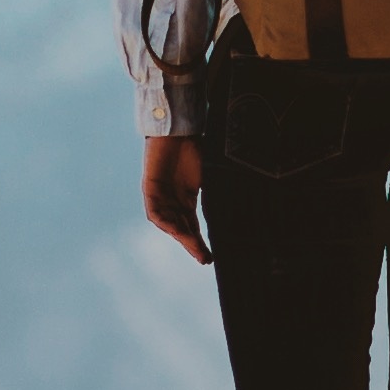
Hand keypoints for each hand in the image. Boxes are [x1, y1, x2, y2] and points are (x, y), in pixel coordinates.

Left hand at [142, 134, 209, 261]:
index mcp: (187, 199)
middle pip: (182, 229)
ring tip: (193, 246)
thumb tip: (239, 205)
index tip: (211, 257)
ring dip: (180, 236)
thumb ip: (215, 192)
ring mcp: (161, 196)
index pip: (193, 227)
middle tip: (204, 259)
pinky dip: (165, 222)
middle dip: (193, 245)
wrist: (178, 130)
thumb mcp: (208, 175)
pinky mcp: (150, 189)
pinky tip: (175, 230)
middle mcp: (173, 201)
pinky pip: (155, 212)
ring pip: (169, 224)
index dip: (201, 242)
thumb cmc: (193, 148)